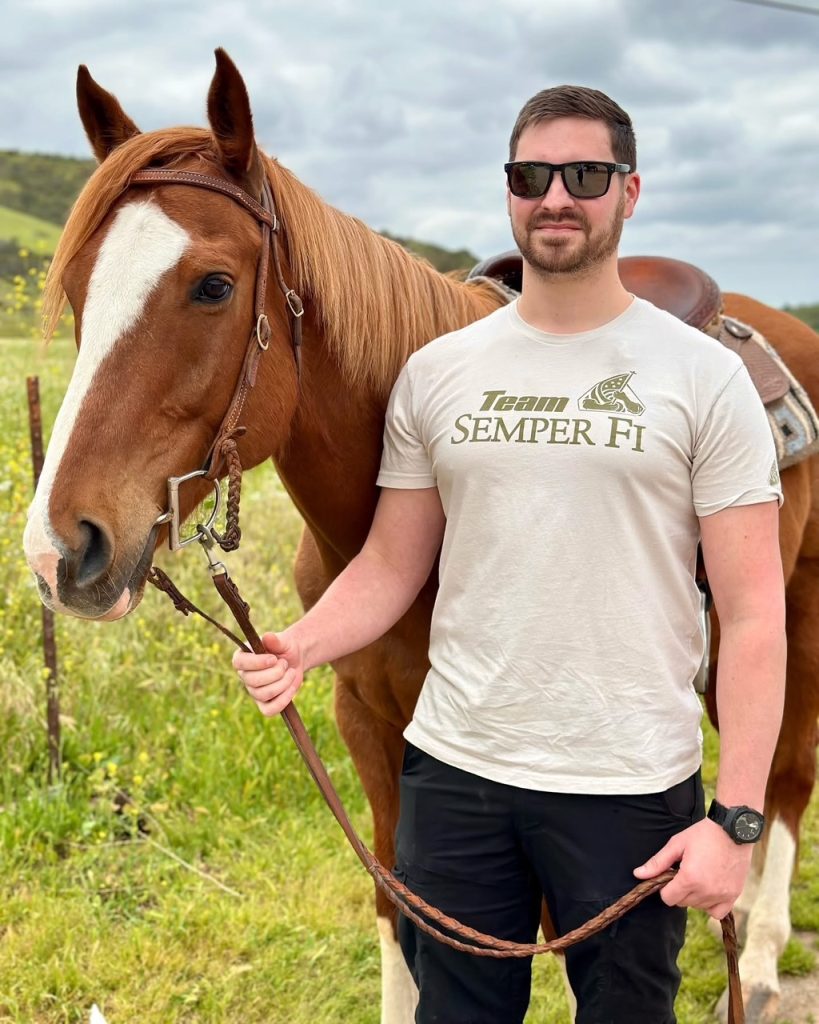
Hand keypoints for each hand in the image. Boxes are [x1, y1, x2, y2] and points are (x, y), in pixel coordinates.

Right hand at [232, 630, 303, 715]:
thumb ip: (275, 640)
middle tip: (285, 664)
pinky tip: (292, 687)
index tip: (273, 658)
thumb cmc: (285, 648)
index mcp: (243, 657)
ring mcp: (254, 691)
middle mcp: (245, 676)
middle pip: (253, 681)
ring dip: (283, 683)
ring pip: (263, 694)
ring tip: (290, 672)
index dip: (256, 663)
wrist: (295, 659)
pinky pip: (270, 710)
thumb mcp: (283, 641)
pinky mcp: (265, 704)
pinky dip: (284, 699)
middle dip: (275, 673)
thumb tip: (268, 637)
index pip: (239, 663)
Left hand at [633, 817, 753, 918]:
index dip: (665, 887)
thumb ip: (658, 863)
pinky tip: (710, 889)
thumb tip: (638, 875)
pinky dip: (711, 905)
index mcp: (689, 879)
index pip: (668, 898)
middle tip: (686, 871)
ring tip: (700, 875)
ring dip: (695, 896)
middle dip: (679, 890)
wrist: (733, 829)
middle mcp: (706, 891)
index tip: (671, 875)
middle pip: (682, 902)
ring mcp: (721, 895)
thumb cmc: (703, 834)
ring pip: (698, 907)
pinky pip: (717, 912)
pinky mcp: (733, 896)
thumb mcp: (677, 844)